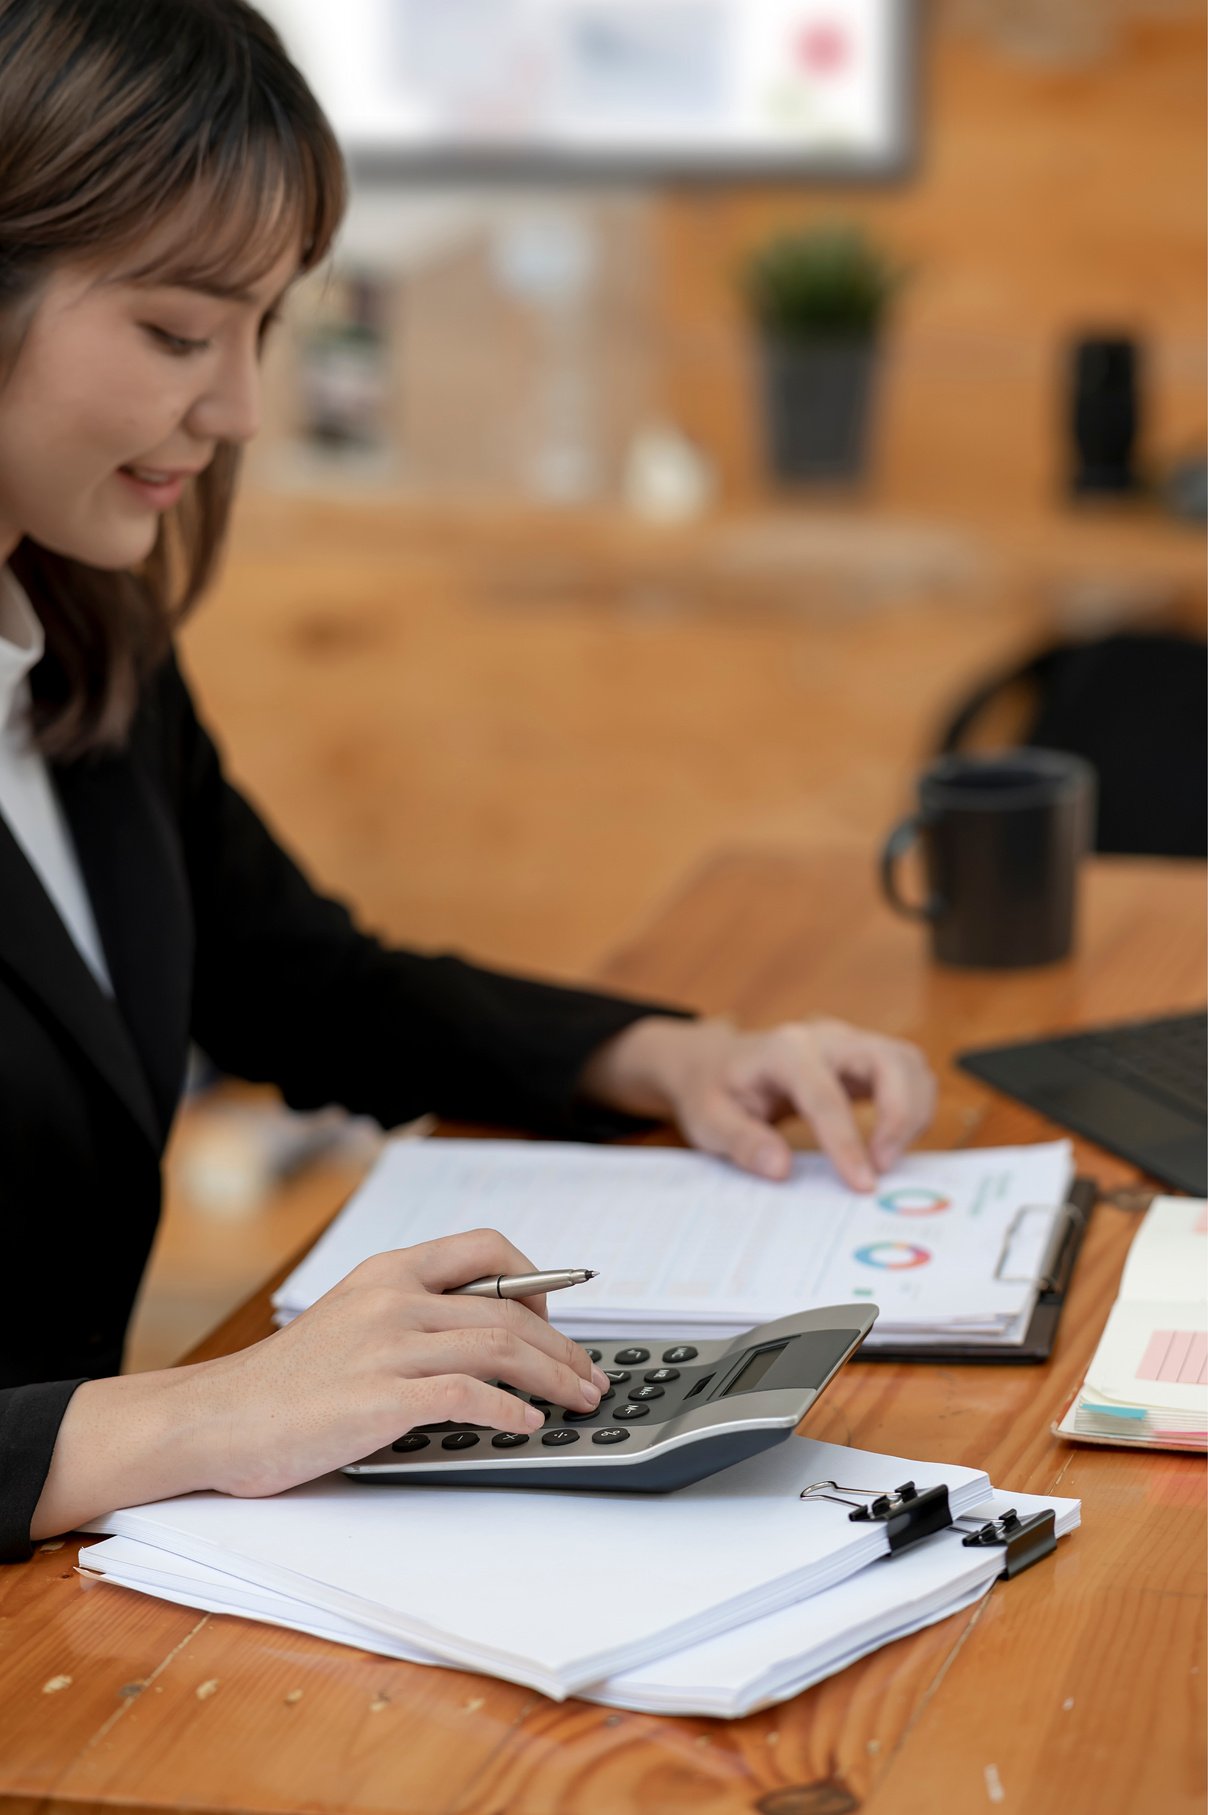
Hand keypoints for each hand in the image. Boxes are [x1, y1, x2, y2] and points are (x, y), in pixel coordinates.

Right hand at [33, 1228, 608, 1537]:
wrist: (216, 1419)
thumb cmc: (285, 1383)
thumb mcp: (351, 1321)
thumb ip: (410, 1314)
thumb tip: (487, 1334)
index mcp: (386, 1272)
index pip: (484, 1248)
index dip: (535, 1278)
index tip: (558, 1315)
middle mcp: (392, 1299)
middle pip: (507, 1308)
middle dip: (561, 1345)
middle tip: (589, 1375)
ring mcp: (386, 1348)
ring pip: (499, 1346)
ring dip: (552, 1377)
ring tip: (578, 1400)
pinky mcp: (379, 1400)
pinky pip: (466, 1396)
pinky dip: (508, 1410)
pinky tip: (527, 1426)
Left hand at [580, 1015, 936, 1190]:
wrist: (717, 1063)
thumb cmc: (714, 1090)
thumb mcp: (708, 1120)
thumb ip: (742, 1142)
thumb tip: (780, 1168)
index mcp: (783, 1050)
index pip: (826, 1094)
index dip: (847, 1141)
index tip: (862, 1183)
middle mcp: (824, 1037)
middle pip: (887, 1060)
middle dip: (899, 1115)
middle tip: (885, 1167)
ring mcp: (849, 1043)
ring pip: (907, 1062)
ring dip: (914, 1110)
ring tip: (891, 1158)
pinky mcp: (864, 1058)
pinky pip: (907, 1072)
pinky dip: (915, 1105)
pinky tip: (894, 1141)